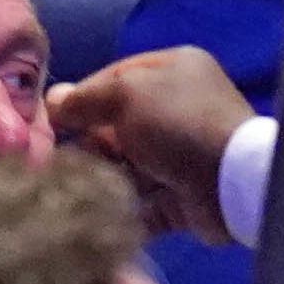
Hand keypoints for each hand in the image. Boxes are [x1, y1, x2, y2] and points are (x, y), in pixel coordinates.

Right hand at [48, 48, 256, 243]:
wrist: (232, 182)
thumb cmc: (177, 123)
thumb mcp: (125, 95)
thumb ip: (85, 99)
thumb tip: (51, 102)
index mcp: (173, 71)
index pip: (115, 78)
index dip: (82, 97)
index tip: (53, 119)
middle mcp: (180, 109)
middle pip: (119, 124)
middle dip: (91, 142)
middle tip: (66, 158)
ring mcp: (183, 156)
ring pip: (128, 165)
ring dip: (103, 177)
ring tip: (76, 188)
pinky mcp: (183, 197)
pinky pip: (143, 202)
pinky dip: (122, 209)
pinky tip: (97, 211)